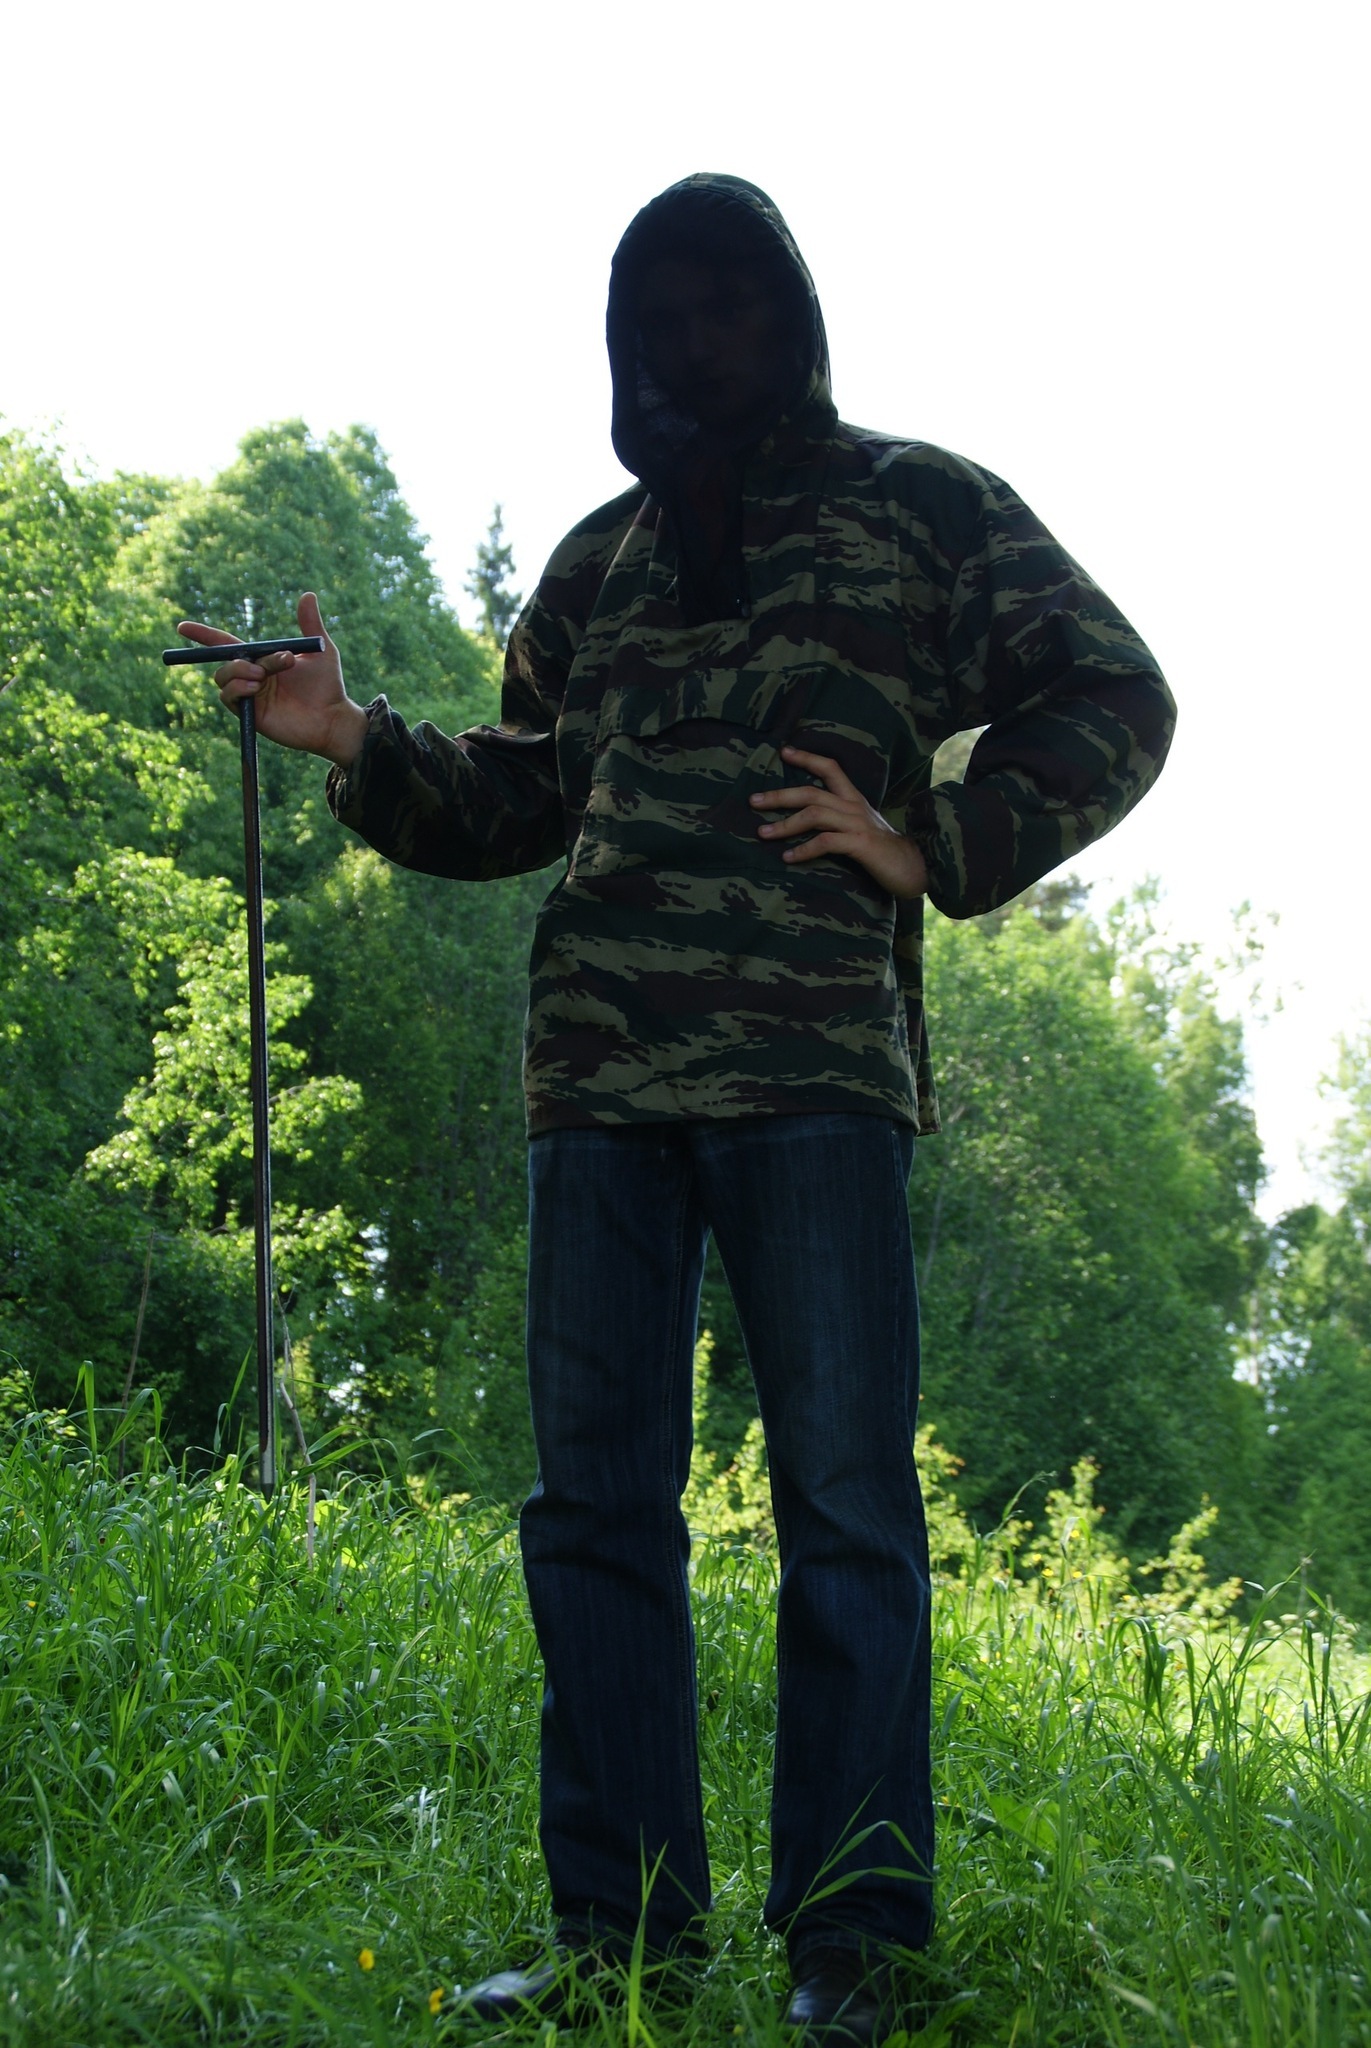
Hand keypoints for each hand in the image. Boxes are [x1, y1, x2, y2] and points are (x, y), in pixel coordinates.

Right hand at [173, 592, 369, 769]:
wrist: (332, 718)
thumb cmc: (327, 685)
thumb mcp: (320, 649)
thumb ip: (311, 624)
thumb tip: (307, 595)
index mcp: (262, 659)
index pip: (225, 644)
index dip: (202, 636)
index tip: (181, 627)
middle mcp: (251, 676)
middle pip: (227, 660)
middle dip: (245, 659)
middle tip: (280, 663)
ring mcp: (249, 695)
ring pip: (224, 678)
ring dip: (240, 672)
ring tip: (263, 678)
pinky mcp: (249, 714)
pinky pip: (228, 698)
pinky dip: (237, 689)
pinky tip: (256, 688)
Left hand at [751, 745, 927, 899]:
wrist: (914, 867)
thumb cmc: (882, 851)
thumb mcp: (859, 828)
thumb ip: (838, 820)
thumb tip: (807, 820)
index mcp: (853, 799)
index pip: (830, 768)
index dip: (807, 758)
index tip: (784, 752)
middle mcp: (853, 806)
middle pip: (811, 792)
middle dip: (780, 796)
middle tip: (754, 801)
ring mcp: (857, 824)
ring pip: (814, 814)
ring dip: (785, 824)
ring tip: (763, 833)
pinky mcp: (860, 844)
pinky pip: (826, 842)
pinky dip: (804, 850)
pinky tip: (788, 858)